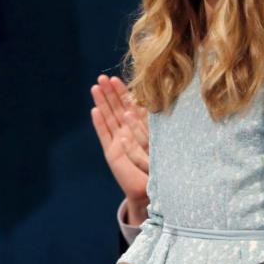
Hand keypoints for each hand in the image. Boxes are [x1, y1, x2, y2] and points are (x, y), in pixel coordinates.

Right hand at [90, 75, 149, 213]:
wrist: (151, 187)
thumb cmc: (162, 165)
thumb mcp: (162, 141)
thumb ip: (158, 126)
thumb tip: (169, 103)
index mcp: (139, 128)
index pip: (129, 106)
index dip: (123, 92)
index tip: (118, 78)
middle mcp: (127, 132)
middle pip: (116, 108)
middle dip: (109, 93)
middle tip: (102, 76)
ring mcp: (118, 141)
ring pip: (109, 117)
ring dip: (102, 102)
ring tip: (95, 87)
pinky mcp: (112, 152)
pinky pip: (105, 134)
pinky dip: (100, 123)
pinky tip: (94, 110)